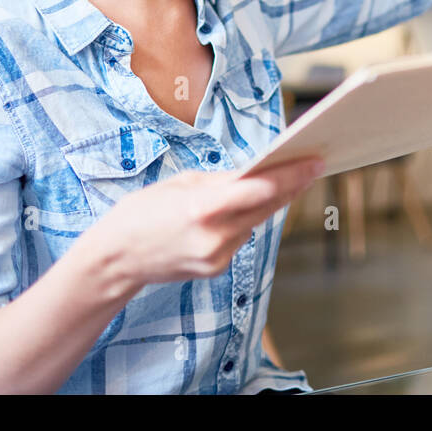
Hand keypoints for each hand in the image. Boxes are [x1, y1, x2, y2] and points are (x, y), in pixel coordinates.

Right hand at [88, 156, 324, 283]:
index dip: (292, 175)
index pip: (261, 189)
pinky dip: (246, 221)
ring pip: (256, 223)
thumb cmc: (142, 212)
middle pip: (267, 207)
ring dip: (271, 202)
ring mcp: (217, 257)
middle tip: (312, 164)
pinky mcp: (216, 268)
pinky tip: (250, 207)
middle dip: (291, 185)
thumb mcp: (181, 183)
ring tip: (289, 179)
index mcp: (204, 209)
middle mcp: (215, 237)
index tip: (315, 161)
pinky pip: (240, 238)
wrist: (116, 258)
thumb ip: (222, 181)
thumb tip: (256, 174)